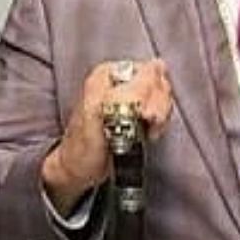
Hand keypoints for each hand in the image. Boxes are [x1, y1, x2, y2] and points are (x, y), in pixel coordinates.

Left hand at [42, 58, 173, 214]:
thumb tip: (156, 67)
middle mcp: (120, 81)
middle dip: (157, 108)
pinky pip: (160, 111)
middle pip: (158, 83)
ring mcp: (129, 96)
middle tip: (146, 125)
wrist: (77, 172)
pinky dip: (158, 124)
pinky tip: (147, 134)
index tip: (146, 116)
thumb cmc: (83, 148)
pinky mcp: (135, 113)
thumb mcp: (102, 113)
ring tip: (145, 132)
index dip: (152, 94)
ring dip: (159, 118)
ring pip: (162, 98)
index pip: (149, 71)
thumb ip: (130, 89)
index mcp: (109, 74)